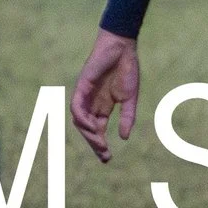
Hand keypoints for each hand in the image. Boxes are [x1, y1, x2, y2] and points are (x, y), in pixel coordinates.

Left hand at [70, 28, 140, 162]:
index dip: (101, 145)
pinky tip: (92, 127)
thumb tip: (124, 137)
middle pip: (87, 129)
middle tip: (105, 156)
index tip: (108, 158)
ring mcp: (85, 96)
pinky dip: (82, 119)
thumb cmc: (127, 70)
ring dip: (88, 134)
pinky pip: (77, 107)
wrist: (122, 48)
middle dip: (95, 144)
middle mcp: (91, 104)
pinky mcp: (81, 87)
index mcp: (103, 107)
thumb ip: (127, 117)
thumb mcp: (130, 98)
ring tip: (100, 144)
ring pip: (79, 121)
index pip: (97, 130)